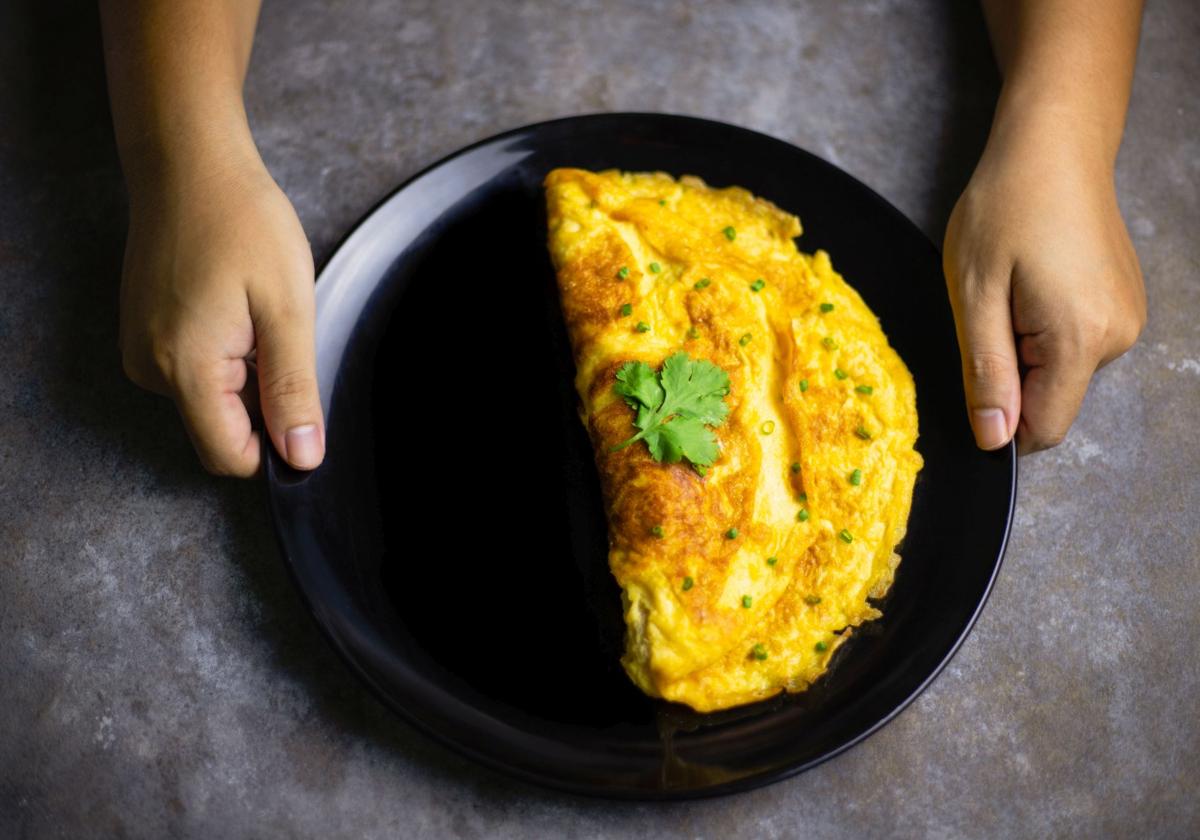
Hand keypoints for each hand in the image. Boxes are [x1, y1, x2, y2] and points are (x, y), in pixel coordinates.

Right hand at [118, 139, 324, 476]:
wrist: (190, 164)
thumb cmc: (244, 223)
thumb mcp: (287, 309)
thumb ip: (292, 390)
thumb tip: (301, 457)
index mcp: (184, 369)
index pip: (229, 456)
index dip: (274, 445)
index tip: (298, 398)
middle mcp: (150, 370)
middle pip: (221, 429)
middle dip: (261, 400)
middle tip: (275, 333)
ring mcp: (141, 351)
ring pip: (211, 400)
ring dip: (245, 372)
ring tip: (252, 311)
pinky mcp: (143, 334)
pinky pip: (193, 371)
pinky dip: (225, 354)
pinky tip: (233, 305)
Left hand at [943, 113, 1145, 454]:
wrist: (1054, 146)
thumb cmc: (1005, 209)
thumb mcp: (974, 295)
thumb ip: (987, 372)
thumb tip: (993, 439)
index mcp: (1080, 340)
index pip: (1042, 430)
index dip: (999, 424)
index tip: (973, 380)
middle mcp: (1117, 337)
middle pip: (1050, 401)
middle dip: (1009, 375)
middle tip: (989, 311)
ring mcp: (1127, 320)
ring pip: (1060, 373)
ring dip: (1025, 348)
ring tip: (1011, 289)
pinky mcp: (1123, 305)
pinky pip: (1074, 344)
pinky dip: (1044, 329)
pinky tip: (1034, 283)